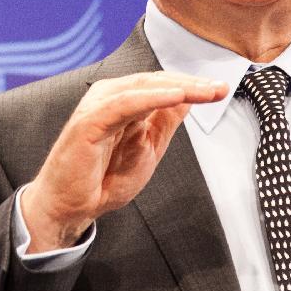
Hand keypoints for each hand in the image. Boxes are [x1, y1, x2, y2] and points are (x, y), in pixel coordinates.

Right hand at [20, 71, 227, 251]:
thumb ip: (165, 122)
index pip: (161, 86)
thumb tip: (188, 99)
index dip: (192, 86)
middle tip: (219, 88)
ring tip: (206, 92)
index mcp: (122, 101)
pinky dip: (153, 98)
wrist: (70, 208)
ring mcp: (98, 106)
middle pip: (155, 82)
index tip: (220, 90)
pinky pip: (126, 104)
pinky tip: (177, 98)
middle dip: (191, 84)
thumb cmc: (102, 179)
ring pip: (144, 88)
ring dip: (179, 88)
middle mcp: (109, 97)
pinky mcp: (89, 121)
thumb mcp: (148, 149)